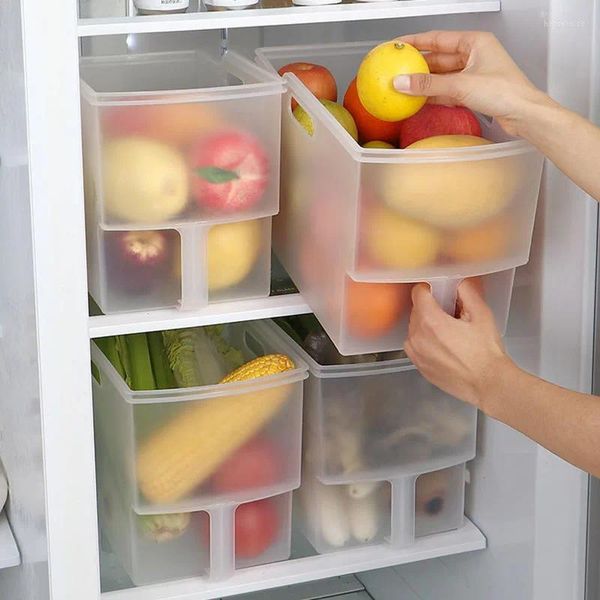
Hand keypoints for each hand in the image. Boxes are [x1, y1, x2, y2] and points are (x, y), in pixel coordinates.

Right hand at [393, 30, 549, 135]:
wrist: (524, 114)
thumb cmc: (505, 92)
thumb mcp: (461, 85)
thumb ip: (429, 85)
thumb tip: (403, 83)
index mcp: (475, 42)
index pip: (437, 38)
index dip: (415, 41)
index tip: (398, 45)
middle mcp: (474, 55)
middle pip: (438, 58)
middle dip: (417, 65)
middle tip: (397, 68)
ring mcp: (473, 73)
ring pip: (442, 75)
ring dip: (424, 82)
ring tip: (405, 86)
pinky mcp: (473, 91)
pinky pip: (447, 89)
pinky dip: (433, 94)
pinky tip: (420, 98)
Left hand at [404, 279, 512, 409]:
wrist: (487, 383)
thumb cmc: (485, 351)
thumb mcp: (482, 315)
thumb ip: (467, 293)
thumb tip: (459, 283)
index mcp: (430, 320)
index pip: (418, 293)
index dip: (429, 290)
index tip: (440, 294)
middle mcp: (417, 336)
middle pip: (416, 311)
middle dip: (431, 309)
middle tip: (451, 316)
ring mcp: (415, 353)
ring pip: (414, 328)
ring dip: (427, 326)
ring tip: (449, 334)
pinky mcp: (418, 365)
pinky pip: (415, 345)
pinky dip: (425, 342)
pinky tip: (444, 348)